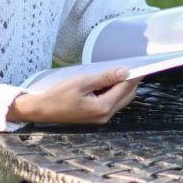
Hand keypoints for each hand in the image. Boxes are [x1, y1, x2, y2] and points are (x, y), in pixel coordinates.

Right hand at [7, 67, 138, 124]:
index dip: (134, 75)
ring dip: (122, 86)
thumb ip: (104, 77)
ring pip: (120, 100)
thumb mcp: (81, 82)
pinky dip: (114, 92)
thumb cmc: (57, 95)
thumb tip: (124, 72)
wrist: (41, 110)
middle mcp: (105, 115)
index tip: (142, 64)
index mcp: (102, 108)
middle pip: (126, 96)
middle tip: (132, 65)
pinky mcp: (96, 117)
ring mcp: (100, 118)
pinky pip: (111, 103)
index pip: (125, 88)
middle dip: (131, 81)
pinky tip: (108, 82)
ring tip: (119, 71)